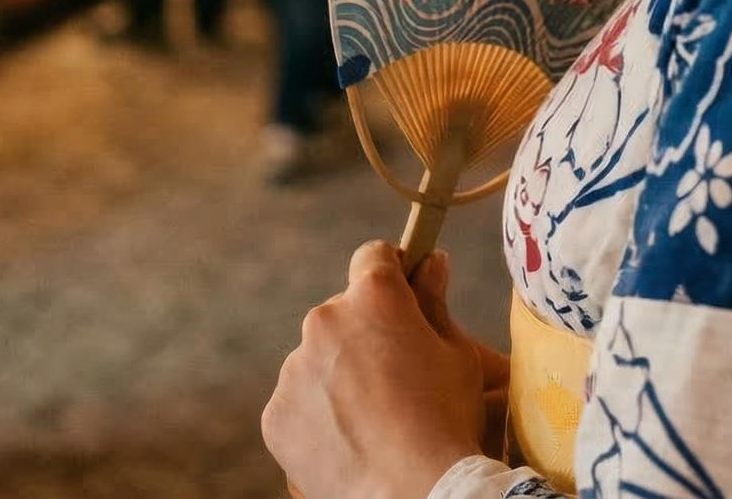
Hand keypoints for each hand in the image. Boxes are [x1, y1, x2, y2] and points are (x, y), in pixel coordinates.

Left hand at [263, 244, 493, 498]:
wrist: (410, 491)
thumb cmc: (444, 418)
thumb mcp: (456, 353)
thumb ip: (435, 302)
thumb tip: (432, 262)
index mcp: (373, 294)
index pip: (374, 255)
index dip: (393, 272)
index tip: (405, 296)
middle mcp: (325, 319)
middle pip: (343, 311)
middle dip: (365, 331)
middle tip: (394, 373)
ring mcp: (295, 368)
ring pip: (317, 357)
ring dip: (338, 372)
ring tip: (371, 416)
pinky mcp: (275, 414)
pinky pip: (297, 400)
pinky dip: (316, 413)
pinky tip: (347, 438)